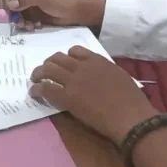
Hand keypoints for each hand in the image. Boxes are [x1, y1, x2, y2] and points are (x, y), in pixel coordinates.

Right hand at [1, 0, 103, 29]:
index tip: (10, 9)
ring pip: (19, 14)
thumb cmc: (60, 0)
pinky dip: (29, 24)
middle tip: (20, 22)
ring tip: (29, 26)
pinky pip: (26, 20)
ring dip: (22, 21)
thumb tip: (10, 5)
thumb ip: (25, 0)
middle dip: (15, 14)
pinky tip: (36, 26)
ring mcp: (32, 5)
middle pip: (13, 4)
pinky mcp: (36, 15)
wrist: (75, 12)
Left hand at [30, 47, 157, 144]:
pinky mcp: (67, 97)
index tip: (64, 63)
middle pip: (58, 58)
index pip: (76, 51)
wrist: (129, 116)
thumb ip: (106, 72)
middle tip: (44, 71)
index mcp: (98, 61)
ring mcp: (73, 81)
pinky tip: (34, 93)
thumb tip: (100, 76)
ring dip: (39, 73)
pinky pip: (46, 88)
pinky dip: (37, 89)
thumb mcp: (120, 76)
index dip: (67, 56)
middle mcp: (83, 67)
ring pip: (48, 70)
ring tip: (35, 79)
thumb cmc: (132, 100)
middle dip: (49, 63)